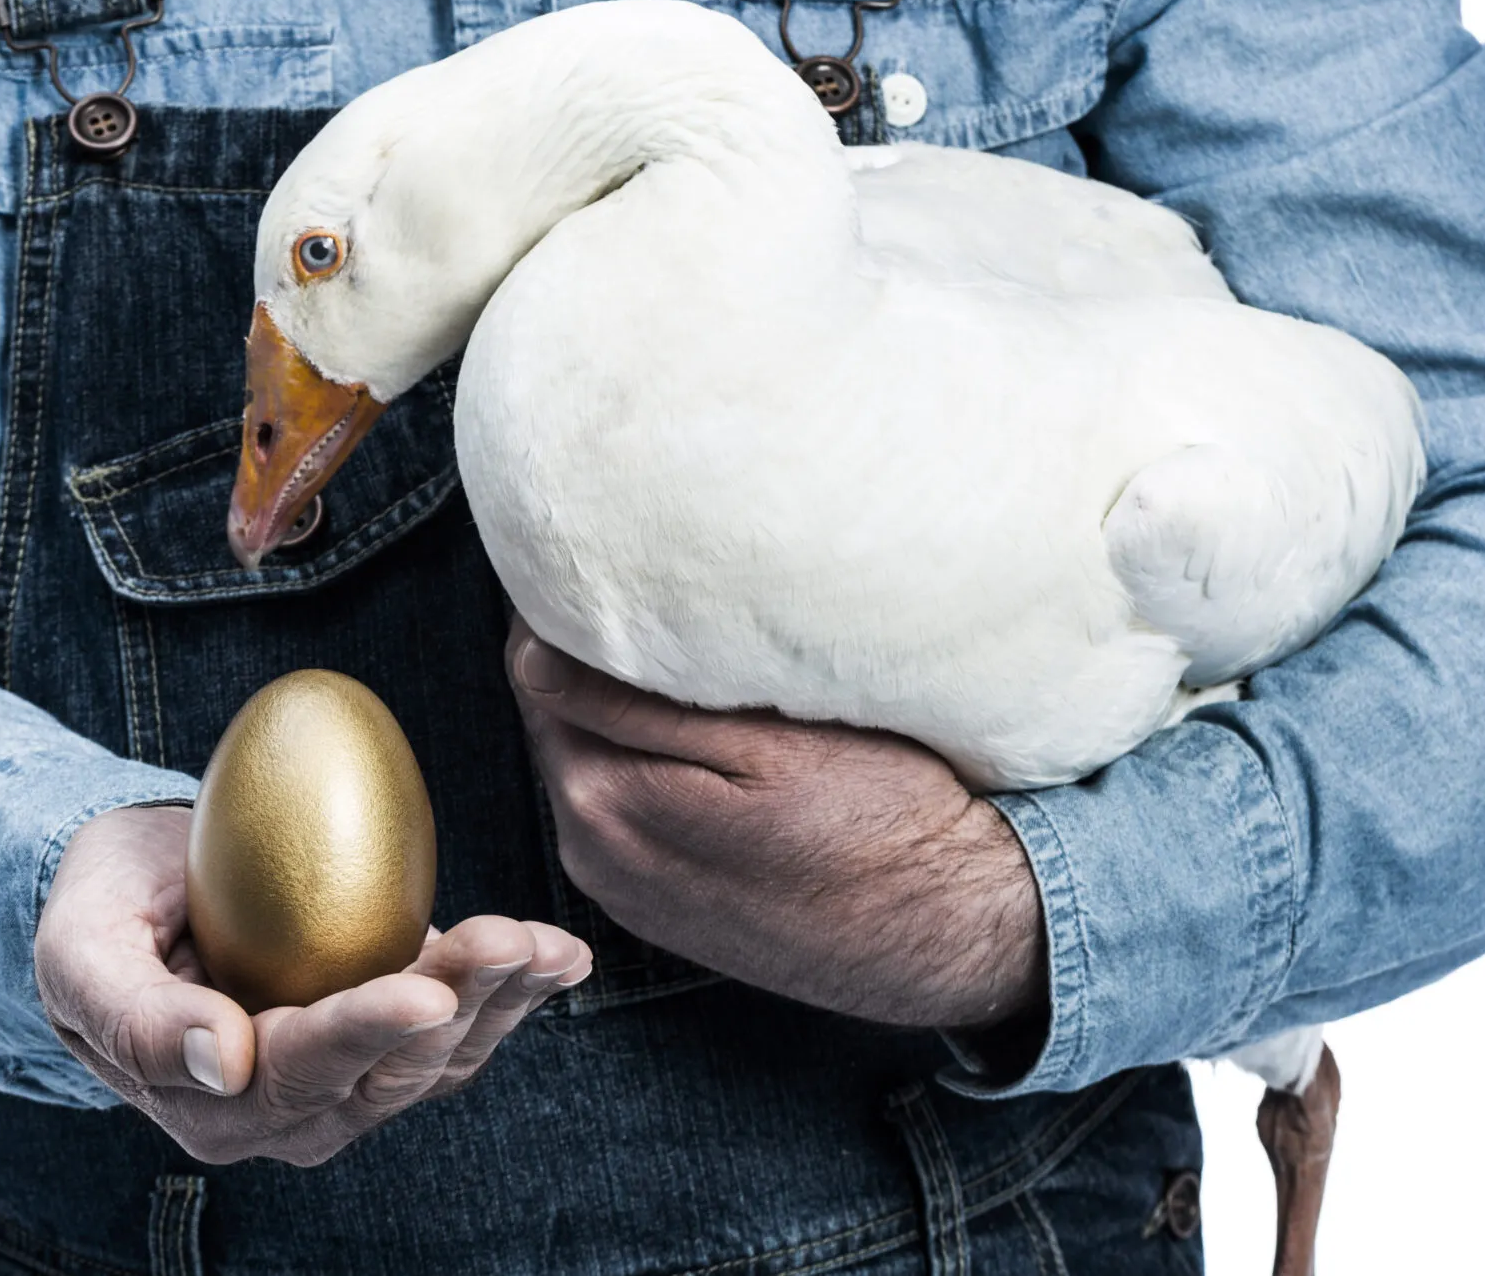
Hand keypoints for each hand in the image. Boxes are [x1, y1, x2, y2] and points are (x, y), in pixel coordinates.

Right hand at [35, 803, 589, 1165]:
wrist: (136, 899)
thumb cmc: (100, 917)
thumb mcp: (81, 954)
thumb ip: (134, 1016)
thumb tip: (222, 1062)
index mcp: (213, 1105)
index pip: (300, 1069)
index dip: (366, 1030)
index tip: (424, 987)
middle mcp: (292, 1114)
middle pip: (390, 1068)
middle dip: (460, 1002)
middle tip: (510, 939)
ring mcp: (350, 1087)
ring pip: (440, 1056)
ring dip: (502, 1000)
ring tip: (550, 946)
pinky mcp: (391, 1047)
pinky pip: (462, 1034)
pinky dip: (515, 994)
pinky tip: (561, 957)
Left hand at [507, 617, 1042, 1031]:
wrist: (952, 930)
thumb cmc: (881, 821)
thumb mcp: (767, 745)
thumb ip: (634, 708)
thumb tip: (532, 653)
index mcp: (605, 804)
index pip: (536, 671)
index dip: (565, 606)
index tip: (607, 554)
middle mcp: (594, 853)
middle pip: (554, 715)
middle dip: (585, 652)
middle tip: (644, 581)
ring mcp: (623, 886)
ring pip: (588, 758)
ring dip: (615, 705)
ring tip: (677, 648)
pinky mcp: (658, 904)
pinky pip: (622, 807)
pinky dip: (643, 759)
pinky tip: (700, 732)